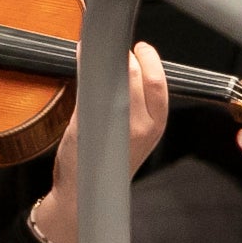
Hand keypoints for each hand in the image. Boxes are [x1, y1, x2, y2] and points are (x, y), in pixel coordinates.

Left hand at [42, 42, 170, 242]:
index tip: (140, 48)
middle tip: (114, 48)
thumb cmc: (109, 162)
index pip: (158, 83)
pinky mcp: (85, 124)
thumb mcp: (134, 133)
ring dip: (103, 59)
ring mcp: (112, 125)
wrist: (84, 194)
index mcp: (154, 126)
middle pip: (134, 75)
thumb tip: (127, 67)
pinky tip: (82, 60)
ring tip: (95, 51)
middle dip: (124, 55)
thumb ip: (134, 103)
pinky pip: (88, 89)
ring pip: (112, 79)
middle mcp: (138, 126)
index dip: (150, 59)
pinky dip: (85, 69)